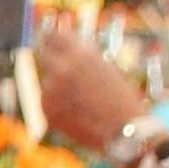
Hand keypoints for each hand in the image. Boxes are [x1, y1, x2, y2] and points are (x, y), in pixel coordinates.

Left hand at [30, 31, 147, 145]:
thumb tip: (64, 50)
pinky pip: (47, 100)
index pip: (55, 35)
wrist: (125, 132)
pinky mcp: (47, 110)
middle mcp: (62, 68)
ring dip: (55, 84)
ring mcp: (51, 90)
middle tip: (54, 61)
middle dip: (49, 55)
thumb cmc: (122, 100)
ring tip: (80, 99)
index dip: (53, 36)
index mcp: (80, 54)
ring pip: (46, 80)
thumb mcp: (105, 68)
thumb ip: (82, 58)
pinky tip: (77, 113)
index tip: (50, 37)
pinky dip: (56, 103)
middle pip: (43, 53)